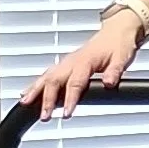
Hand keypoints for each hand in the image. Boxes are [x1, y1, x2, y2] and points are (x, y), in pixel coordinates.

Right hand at [19, 17, 140, 119]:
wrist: (117, 31)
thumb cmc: (119, 45)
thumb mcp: (122, 58)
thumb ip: (115, 71)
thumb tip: (109, 82)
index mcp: (85, 60)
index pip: (75, 83)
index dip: (69, 99)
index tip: (66, 113)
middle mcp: (72, 61)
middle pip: (55, 81)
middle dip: (47, 99)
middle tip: (44, 116)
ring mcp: (66, 62)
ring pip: (46, 76)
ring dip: (35, 91)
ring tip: (25, 104)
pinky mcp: (65, 64)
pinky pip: (47, 75)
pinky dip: (36, 85)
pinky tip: (27, 94)